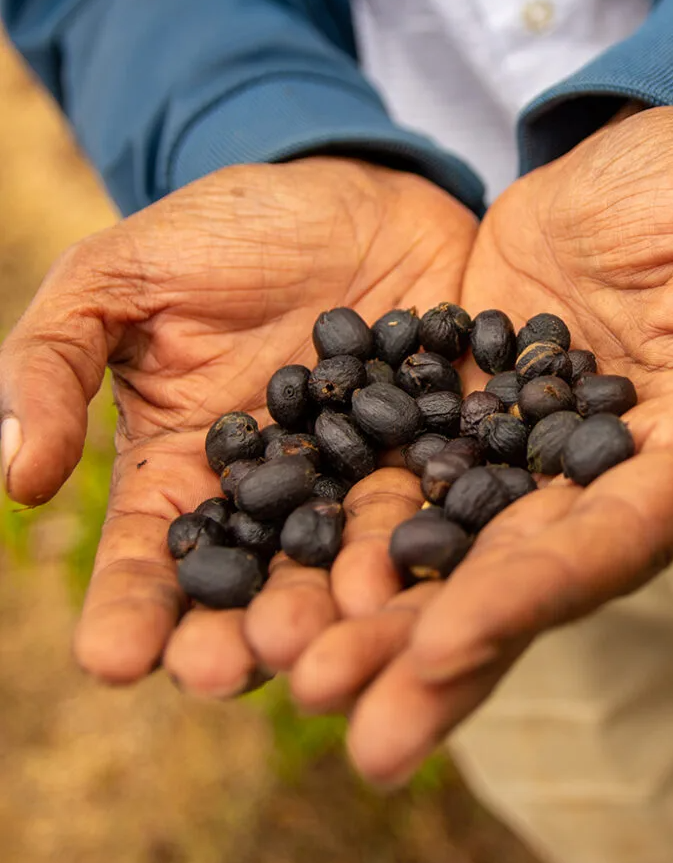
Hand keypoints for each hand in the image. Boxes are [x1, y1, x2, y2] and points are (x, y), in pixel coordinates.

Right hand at [0, 158, 476, 695]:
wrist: (354, 191)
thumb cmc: (228, 230)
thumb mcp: (121, 276)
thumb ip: (56, 361)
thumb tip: (13, 475)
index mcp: (189, 465)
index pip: (148, 551)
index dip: (128, 605)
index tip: (112, 659)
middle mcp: (278, 493)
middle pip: (255, 580)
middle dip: (237, 631)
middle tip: (228, 671)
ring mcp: (364, 478)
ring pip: (348, 559)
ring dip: (335, 609)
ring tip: (325, 649)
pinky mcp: (441, 451)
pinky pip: (439, 500)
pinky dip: (433, 537)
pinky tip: (428, 578)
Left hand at [287, 106, 672, 786]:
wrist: (608, 177)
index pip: (622, 533)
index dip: (544, 590)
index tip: (449, 644)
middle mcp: (611, 480)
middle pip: (531, 578)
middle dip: (445, 651)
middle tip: (352, 732)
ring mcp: (531, 466)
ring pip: (461, 560)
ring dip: (386, 628)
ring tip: (298, 687)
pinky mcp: (468, 435)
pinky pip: (408, 500)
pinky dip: (355, 547)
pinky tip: (286, 593)